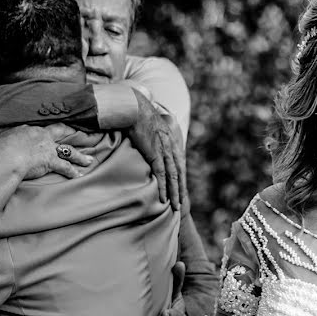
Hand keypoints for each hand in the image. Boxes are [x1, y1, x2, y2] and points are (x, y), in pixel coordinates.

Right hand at [0, 123, 92, 179]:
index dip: (54, 129)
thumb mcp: (5, 137)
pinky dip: (73, 171)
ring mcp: (49, 149)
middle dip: (74, 133)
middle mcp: (44, 137)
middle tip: (83, 135)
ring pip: (69, 151)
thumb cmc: (1, 148)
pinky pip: (65, 167)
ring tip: (89, 160)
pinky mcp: (51, 162)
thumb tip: (14, 135)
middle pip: (62, 132)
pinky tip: (79, 175)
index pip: (46, 128)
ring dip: (80, 156)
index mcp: (32, 130)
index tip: (59, 130)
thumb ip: (13, 135)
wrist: (6, 156)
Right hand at [127, 91, 184, 209]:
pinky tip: (164, 198)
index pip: (180, 165)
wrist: (135, 108)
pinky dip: (163, 187)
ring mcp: (164, 151)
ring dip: (175, 193)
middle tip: (181, 206)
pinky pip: (161, 175)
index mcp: (172, 142)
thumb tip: (150, 140)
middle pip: (180, 174)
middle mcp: (171, 148)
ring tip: (175, 207)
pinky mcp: (155, 153)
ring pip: (173, 177)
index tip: (181, 192)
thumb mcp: (152, 127)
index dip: (181, 180)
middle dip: (181, 191)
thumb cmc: (140, 116)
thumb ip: (155, 136)